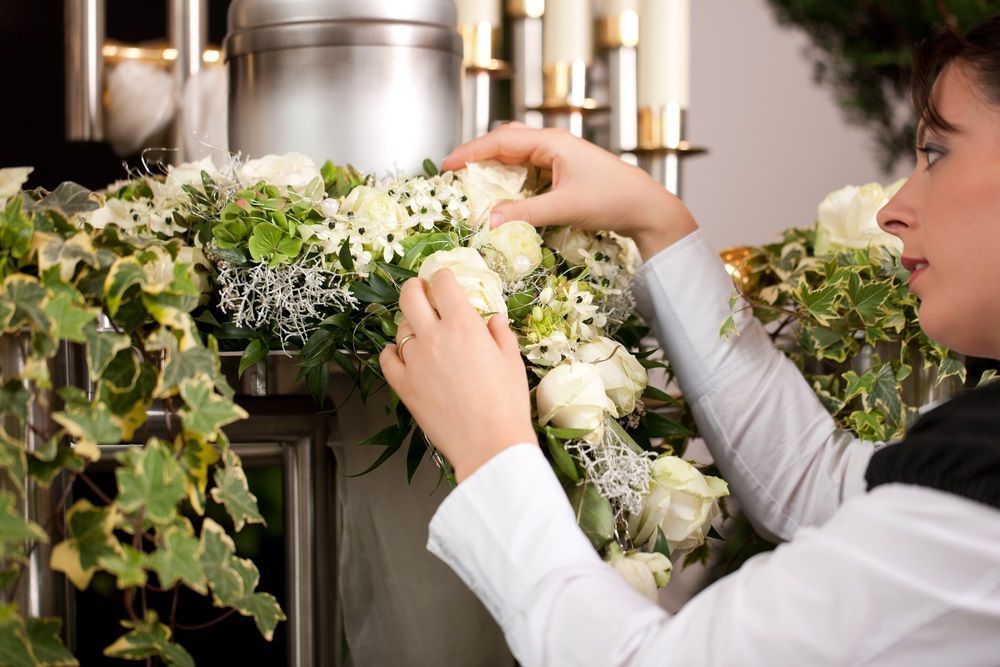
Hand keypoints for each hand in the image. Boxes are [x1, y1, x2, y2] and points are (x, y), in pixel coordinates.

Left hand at [379, 270, 538, 482]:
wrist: (489, 444)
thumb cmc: (507, 403)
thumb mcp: (512, 361)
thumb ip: (500, 333)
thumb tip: (492, 320)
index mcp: (463, 325)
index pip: (443, 283)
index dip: (444, 277)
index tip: (447, 281)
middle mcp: (433, 336)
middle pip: (410, 295)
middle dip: (416, 288)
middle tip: (424, 293)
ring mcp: (414, 361)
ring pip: (400, 327)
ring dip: (411, 324)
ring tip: (423, 333)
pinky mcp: (402, 385)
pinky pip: (387, 358)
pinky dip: (393, 352)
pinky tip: (404, 355)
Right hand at [442, 123, 698, 259]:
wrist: (645, 206)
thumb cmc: (611, 200)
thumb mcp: (564, 208)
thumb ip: (524, 213)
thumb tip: (489, 221)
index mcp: (551, 142)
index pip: (500, 141)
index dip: (470, 152)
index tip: (446, 165)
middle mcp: (552, 143)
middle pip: (505, 141)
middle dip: (478, 155)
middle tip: (454, 173)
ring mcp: (559, 155)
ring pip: (516, 154)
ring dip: (494, 167)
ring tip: (472, 183)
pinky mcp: (563, 169)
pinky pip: (528, 168)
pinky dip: (510, 178)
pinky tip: (502, 193)